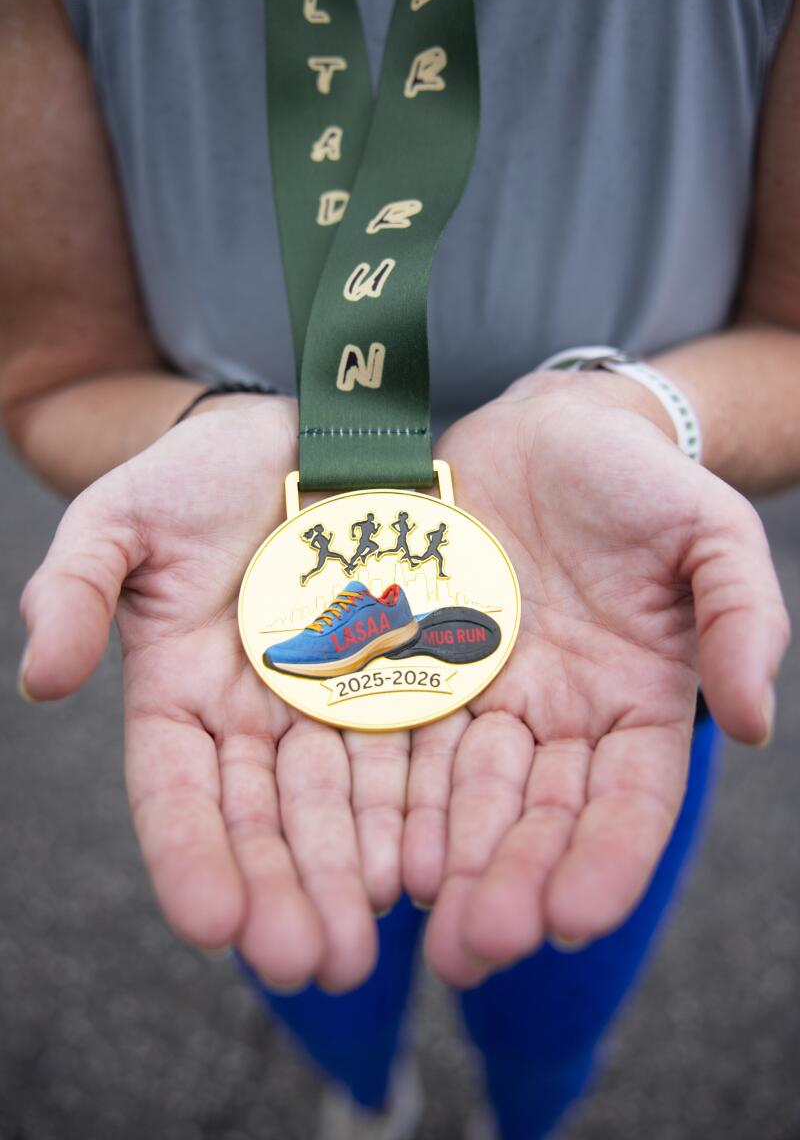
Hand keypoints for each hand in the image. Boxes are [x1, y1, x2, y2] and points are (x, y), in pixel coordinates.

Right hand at [19, 397, 409, 990]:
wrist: (293, 435)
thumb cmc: (194, 475)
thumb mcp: (118, 520)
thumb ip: (74, 590)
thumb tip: (40, 678)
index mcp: (177, 695)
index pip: (176, 793)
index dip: (190, 856)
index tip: (213, 924)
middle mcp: (253, 719)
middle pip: (266, 821)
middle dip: (285, 895)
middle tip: (314, 966)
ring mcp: (328, 704)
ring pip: (339, 806)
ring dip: (349, 877)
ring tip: (370, 944)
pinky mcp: (396, 678)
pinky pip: (408, 751)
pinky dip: (413, 810)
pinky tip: (428, 865)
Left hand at [403, 372, 789, 984]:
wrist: (549, 431)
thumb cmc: (641, 479)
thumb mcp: (711, 533)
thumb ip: (740, 617)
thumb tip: (755, 721)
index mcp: (638, 704)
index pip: (629, 801)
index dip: (606, 860)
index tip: (573, 918)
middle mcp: (560, 720)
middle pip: (535, 817)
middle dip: (508, 885)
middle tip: (474, 951)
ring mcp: (488, 698)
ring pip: (463, 797)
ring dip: (443, 863)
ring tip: (412, 925)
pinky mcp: (423, 666)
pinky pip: (402, 736)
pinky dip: (389, 794)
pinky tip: (369, 846)